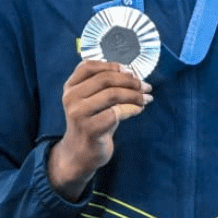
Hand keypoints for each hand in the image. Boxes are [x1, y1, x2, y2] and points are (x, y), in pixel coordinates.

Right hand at [47, 61, 151, 199]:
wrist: (81, 152)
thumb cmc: (93, 121)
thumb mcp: (93, 99)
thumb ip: (105, 85)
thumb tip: (132, 73)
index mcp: (70, 87)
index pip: (88, 66)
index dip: (112, 66)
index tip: (130, 72)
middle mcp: (71, 98)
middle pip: (105, 79)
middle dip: (130, 81)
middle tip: (145, 87)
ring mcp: (78, 114)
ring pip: (113, 94)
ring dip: (135, 95)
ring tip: (146, 98)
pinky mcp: (90, 128)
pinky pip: (118, 112)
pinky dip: (133, 108)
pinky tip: (139, 109)